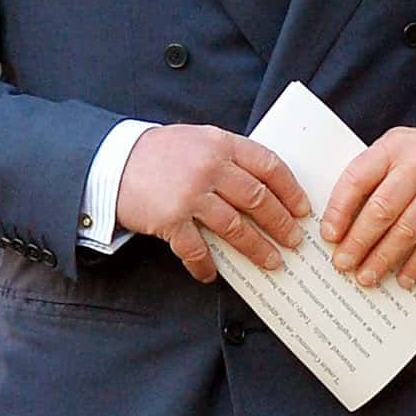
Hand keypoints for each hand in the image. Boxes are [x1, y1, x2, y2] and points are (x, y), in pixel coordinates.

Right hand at [117, 125, 308, 282]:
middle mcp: (208, 167)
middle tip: (294, 240)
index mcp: (220, 143)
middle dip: (280, 224)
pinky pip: (195, 249)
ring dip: (257, 248)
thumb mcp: (197, 140)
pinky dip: (205, 265)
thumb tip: (264, 186)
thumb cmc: (158, 153)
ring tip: (272, 262)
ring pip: (235, 227)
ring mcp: (189, 194)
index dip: (290, 189)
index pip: (268, 165)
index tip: (303, 209)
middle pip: (257, 199)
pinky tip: (211, 274)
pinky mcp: (169, 219)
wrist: (112, 160)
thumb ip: (227, 156)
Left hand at [322, 123, 415, 287]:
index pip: (357, 179)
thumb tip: (343, 220)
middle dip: (358, 242)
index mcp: (393, 149)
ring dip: (382, 259)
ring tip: (366, 276)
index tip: (329, 236)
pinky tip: (403, 278)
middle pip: (380, 210)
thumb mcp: (399, 148)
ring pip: (405, 231)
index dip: (339, 210)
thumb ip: (374, 174)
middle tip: (343, 263)